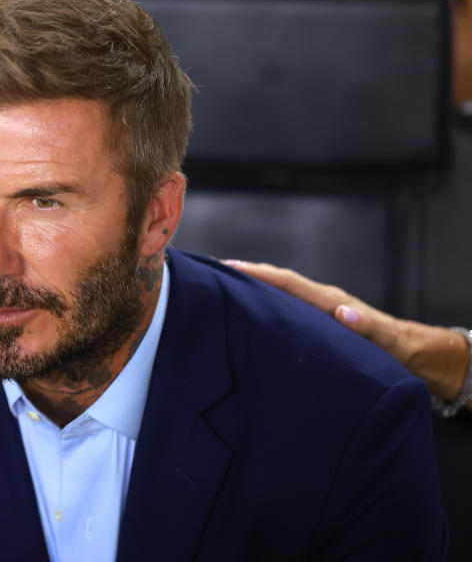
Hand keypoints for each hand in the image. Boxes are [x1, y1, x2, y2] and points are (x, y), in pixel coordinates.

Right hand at [224, 260, 470, 402]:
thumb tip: (343, 313)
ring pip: (277, 297)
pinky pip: (282, 311)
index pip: (288, 282)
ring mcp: (314, 314)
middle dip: (245, 275)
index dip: (259, 274)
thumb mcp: (386, 340)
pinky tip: (246, 315)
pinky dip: (262, 307)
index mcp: (329, 302)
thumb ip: (367, 326)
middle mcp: (318, 302)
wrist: (413, 358)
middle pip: (276, 283)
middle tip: (211, 272)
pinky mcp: (313, 326)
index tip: (230, 267)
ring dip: (251, 290)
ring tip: (219, 289)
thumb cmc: (399, 350)